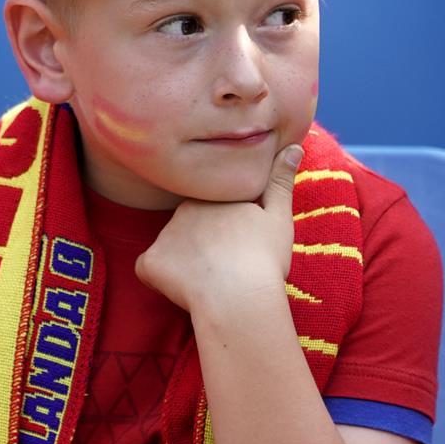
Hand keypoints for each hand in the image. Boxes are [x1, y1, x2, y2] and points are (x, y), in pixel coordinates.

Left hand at [134, 145, 303, 313]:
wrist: (239, 297)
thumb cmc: (263, 258)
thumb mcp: (279, 217)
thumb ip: (280, 181)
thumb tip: (295, 146)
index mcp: (212, 195)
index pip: (210, 209)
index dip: (224, 230)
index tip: (238, 248)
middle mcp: (182, 207)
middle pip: (188, 226)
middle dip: (201, 243)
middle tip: (225, 265)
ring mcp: (163, 233)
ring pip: (170, 247)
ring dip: (182, 261)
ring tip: (209, 281)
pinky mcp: (149, 261)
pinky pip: (149, 269)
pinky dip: (161, 279)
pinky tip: (184, 290)